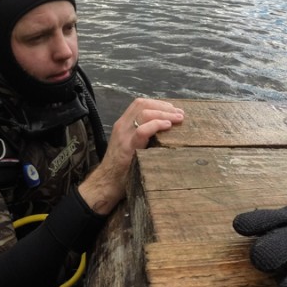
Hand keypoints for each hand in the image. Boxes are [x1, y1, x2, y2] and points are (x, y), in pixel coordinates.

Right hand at [78, 98, 183, 214]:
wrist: (106, 183)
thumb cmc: (121, 167)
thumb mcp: (130, 145)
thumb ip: (142, 136)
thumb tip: (165, 132)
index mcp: (123, 124)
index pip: (139, 104)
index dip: (158, 103)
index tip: (172, 109)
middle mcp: (122, 126)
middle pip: (143, 105)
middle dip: (164, 106)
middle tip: (180, 113)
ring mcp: (124, 136)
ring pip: (144, 114)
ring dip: (164, 114)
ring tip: (178, 118)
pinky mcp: (127, 148)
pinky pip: (142, 131)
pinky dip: (157, 125)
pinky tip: (167, 126)